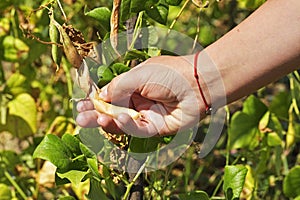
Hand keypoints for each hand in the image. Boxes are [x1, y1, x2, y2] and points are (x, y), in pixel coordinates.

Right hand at [76, 55, 207, 136]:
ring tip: (93, 119)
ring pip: (122, 123)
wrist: (197, 83)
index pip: (109, 95)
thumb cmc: (169, 73)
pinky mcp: (156, 127)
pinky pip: (138, 129)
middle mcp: (138, 101)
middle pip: (112, 111)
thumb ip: (118, 86)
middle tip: (80, 118)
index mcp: (133, 85)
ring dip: (107, 122)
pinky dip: (127, 125)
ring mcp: (146, 115)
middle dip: (95, 115)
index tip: (80, 104)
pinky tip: (120, 118)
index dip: (95, 101)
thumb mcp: (138, 75)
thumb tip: (100, 96)